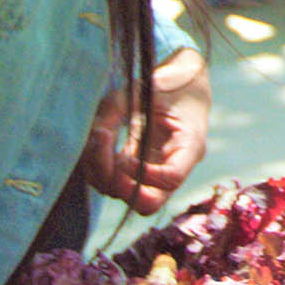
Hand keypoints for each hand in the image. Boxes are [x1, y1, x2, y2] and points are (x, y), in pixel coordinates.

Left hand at [78, 46, 210, 215]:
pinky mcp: (140, 169)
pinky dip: (102, 169)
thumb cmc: (168, 81)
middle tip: (108, 156)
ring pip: (128, 197)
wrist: (183, 81)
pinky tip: (98, 142)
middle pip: (149, 203)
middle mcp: (174, 166)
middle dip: (122, 186)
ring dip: (106, 175)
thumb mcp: (146, 87)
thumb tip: (95, 135)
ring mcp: (157, 172)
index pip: (171, 179)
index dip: (144, 175)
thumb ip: (118, 108)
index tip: (123, 155)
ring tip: (99, 138)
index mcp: (190, 146)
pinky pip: (119, 184)